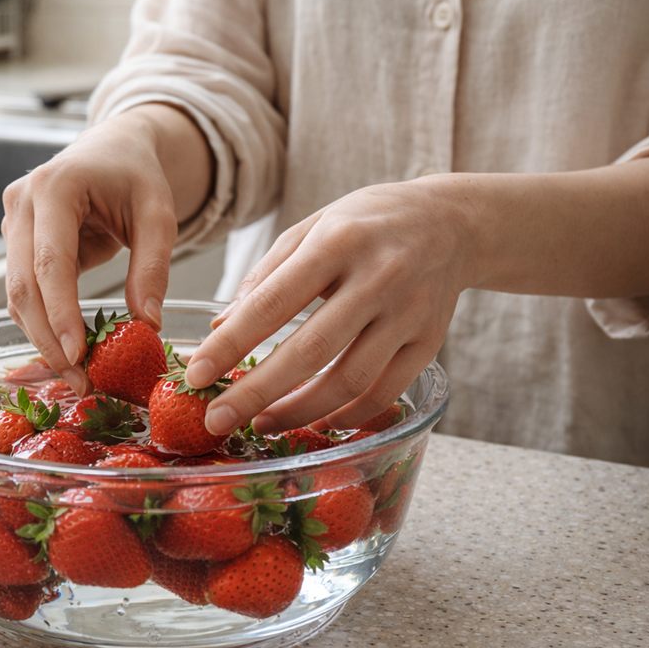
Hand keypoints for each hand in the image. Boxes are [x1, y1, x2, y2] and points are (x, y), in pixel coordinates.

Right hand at [1, 110, 179, 392]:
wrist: (114, 149)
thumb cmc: (137, 176)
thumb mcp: (158, 215)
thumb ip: (153, 267)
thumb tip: (146, 325)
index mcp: (54, 187)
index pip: (50, 262)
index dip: (60, 313)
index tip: (77, 355)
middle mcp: (20, 203)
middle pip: (23, 285)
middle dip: (49, 339)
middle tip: (80, 382)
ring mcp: (11, 223)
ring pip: (16, 295)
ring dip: (43, 339)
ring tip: (79, 376)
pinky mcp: (14, 242)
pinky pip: (24, 291)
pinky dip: (42, 324)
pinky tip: (68, 353)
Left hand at [183, 177, 475, 434]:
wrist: (452, 222)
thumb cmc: (367, 223)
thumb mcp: (313, 227)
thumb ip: (266, 275)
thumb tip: (221, 329)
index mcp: (338, 241)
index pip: (274, 302)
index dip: (232, 344)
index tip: (196, 374)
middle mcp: (378, 277)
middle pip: (311, 350)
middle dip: (257, 392)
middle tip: (218, 419)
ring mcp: (408, 313)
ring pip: (349, 381)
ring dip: (299, 411)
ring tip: (262, 424)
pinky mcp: (429, 342)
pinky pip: (384, 392)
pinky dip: (346, 415)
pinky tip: (315, 420)